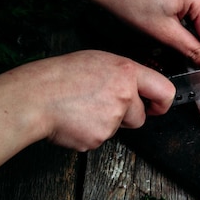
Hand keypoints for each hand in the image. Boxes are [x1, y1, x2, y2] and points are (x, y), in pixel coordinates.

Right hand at [0, 50, 174, 150]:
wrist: (34, 97)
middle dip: (128, 117)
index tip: (157, 107)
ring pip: (119, 128)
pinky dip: (90, 132)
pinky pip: (101, 138)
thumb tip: (136, 87)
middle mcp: (124, 95)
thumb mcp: (98, 61)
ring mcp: (112, 118)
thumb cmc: (60, 76)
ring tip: (83, 108)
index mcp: (126, 72)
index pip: (164, 90)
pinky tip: (75, 120)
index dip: (163, 103)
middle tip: (103, 106)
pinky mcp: (99, 137)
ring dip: (106, 123)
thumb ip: (123, 75)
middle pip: (140, 117)